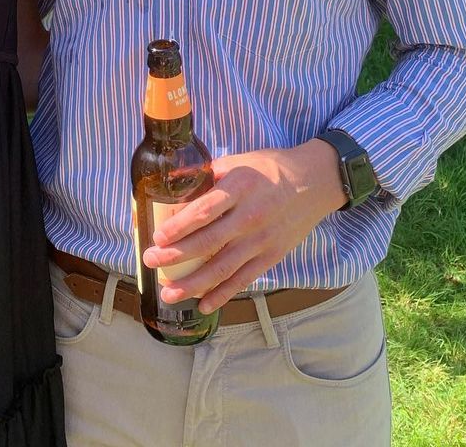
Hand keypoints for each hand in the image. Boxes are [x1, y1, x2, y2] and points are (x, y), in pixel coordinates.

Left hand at [141, 139, 346, 312]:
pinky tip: (203, 304)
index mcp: (239, 187)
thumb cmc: (269, 169)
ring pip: (223, 268)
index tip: (158, 237)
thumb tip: (173, 184)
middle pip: (208, 242)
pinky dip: (223, 294)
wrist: (314, 182)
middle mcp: (250, 216)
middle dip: (176, 256)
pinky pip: (243, 280)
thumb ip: (208, 174)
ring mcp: (262, 240)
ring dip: (193, 284)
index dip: (179, 226)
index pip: (204, 210)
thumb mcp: (238, 161)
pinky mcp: (272, 256)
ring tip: (168, 293)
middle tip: (151, 262)